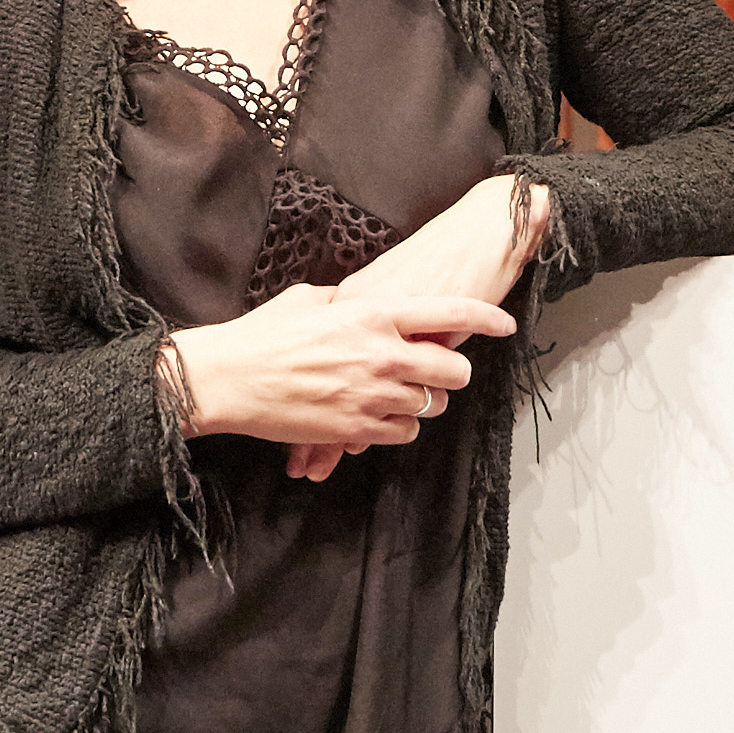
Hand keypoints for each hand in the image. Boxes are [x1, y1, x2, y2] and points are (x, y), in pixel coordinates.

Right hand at [174, 279, 511, 474]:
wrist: (228, 379)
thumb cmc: (264, 335)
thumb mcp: (311, 299)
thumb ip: (350, 300)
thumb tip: (367, 300)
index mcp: (374, 313)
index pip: (450, 313)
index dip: (486, 318)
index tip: (505, 324)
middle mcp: (382, 354)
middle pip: (453, 370)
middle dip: (454, 372)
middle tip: (443, 372)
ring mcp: (372, 395)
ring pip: (432, 406)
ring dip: (425, 402)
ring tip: (404, 397)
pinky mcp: (356, 429)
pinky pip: (404, 434)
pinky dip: (399, 427)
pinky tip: (380, 418)